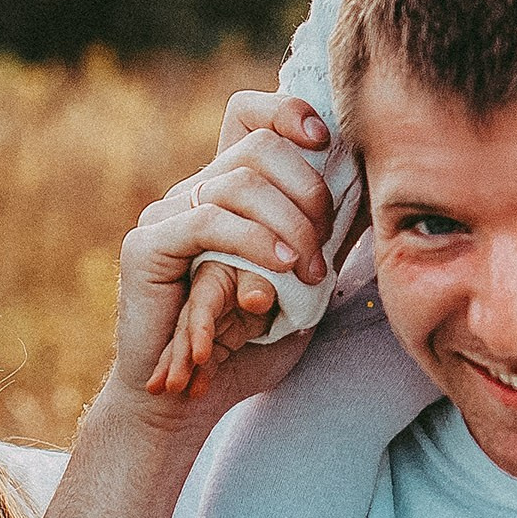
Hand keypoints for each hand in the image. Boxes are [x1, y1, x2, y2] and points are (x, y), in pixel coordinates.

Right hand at [114, 92, 336, 401]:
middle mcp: (193, 190)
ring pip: (239, 182)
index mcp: (226, 190)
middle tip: (325, 243)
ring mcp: (166, 213)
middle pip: (258, 145)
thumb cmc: (246, 347)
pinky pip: (208, 221)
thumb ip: (325, 234)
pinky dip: (255, 241)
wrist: (183, 405)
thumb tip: (369, 184)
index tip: (326, 141)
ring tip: (309, 272)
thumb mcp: (303, 282)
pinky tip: (281, 270)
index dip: (288, 112)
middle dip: (309, 189)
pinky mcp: (147, 245)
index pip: (248, 113)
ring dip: (290, 225)